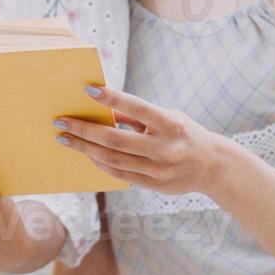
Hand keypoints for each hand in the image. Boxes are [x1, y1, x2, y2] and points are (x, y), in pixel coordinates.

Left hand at [54, 85, 223, 195]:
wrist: (212, 166)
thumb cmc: (184, 134)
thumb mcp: (167, 118)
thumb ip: (137, 116)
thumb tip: (103, 108)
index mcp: (171, 124)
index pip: (138, 109)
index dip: (113, 99)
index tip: (88, 90)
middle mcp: (165, 148)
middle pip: (116, 140)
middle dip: (84, 130)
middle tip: (61, 122)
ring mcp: (159, 170)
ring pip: (113, 159)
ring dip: (85, 148)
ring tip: (66, 139)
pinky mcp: (154, 184)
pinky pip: (119, 173)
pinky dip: (100, 162)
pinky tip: (87, 153)